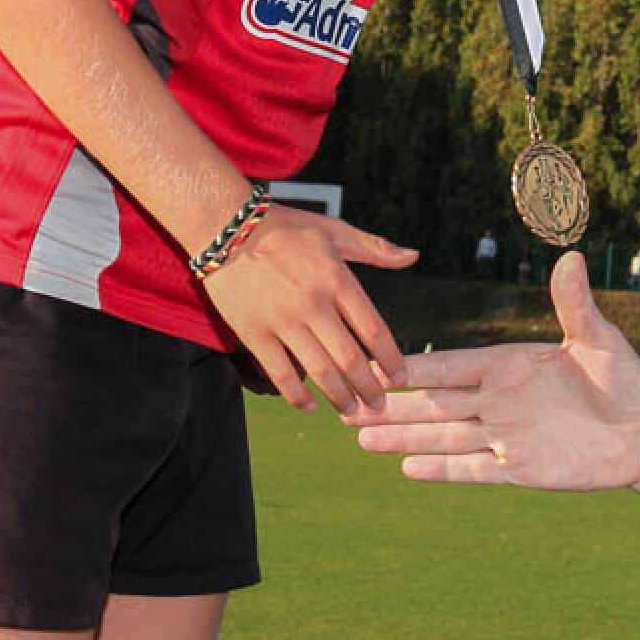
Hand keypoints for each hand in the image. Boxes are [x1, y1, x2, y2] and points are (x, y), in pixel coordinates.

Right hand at [201, 205, 417, 412]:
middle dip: (369, 388)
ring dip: (339, 397)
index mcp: (337, 279)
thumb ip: (375, 248)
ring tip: (352, 412)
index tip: (401, 378)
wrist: (225, 227)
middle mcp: (313, 303)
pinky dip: (296, 394)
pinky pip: (280, 373)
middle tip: (380, 406)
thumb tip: (413, 256)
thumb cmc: (286, 227)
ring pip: (319, 371)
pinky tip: (309, 406)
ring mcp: (283, 321)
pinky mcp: (254, 333)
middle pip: (350, 358)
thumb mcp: (335, 230)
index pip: (374, 329)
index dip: (391, 358)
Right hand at [351, 250, 639, 488]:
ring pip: (444, 437)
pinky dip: (442, 470)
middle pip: (435, 403)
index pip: (452, 366)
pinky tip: (407, 468)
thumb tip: (572, 258)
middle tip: (346, 403)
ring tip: (361, 437)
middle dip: (392, 404)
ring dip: (404, 438)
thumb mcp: (599, 339)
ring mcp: (507, 436)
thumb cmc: (626, 379)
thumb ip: (575, 305)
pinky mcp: (521, 469)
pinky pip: (472, 469)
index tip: (374, 362)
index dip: (412, 368)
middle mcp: (501, 399)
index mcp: (511, 365)